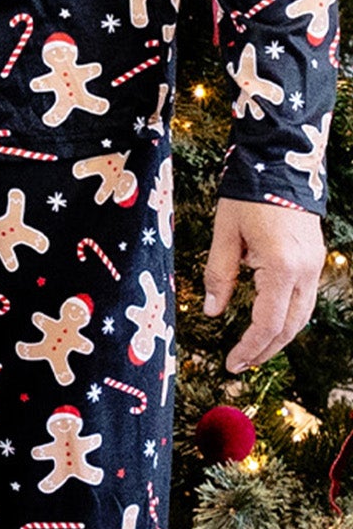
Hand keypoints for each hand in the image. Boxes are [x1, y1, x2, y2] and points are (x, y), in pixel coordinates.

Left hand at [205, 198, 325, 372]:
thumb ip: (219, 275)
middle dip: (265, 350)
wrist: (280, 163)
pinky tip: (268, 323)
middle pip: (289, 327)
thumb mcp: (225, 236)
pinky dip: (287, 317)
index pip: (267, 324)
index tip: (232, 364)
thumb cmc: (248, 196)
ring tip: (253, 350)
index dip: (250, 348)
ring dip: (278, 337)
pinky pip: (304, 299)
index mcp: (282, 268)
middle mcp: (305, 272)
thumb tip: (213, 311)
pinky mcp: (314, 258)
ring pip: (301, 316)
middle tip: (240, 364)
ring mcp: (314, 265)